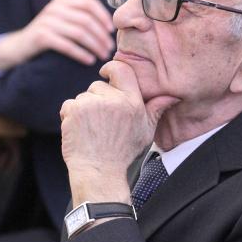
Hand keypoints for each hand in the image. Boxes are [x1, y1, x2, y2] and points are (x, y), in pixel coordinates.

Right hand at [0, 0, 113, 71]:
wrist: (20, 46)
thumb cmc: (46, 30)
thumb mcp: (59, 11)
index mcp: (62, 1)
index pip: (89, 3)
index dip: (103, 16)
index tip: (111, 31)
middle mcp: (54, 8)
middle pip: (86, 20)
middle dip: (101, 36)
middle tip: (110, 49)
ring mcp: (46, 22)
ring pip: (79, 33)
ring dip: (94, 46)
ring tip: (102, 56)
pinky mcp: (41, 37)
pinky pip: (66, 45)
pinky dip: (80, 53)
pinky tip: (89, 60)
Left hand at [60, 60, 179, 204]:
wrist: (99, 172)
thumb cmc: (122, 153)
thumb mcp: (145, 132)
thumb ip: (156, 110)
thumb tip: (172, 96)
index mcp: (132, 102)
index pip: (121, 69)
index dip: (111, 69)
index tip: (106, 74)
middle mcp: (113, 100)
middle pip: (98, 85)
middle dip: (98, 99)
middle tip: (102, 121)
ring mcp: (91, 103)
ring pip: (83, 96)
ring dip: (84, 109)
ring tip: (92, 129)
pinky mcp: (74, 110)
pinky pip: (69, 105)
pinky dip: (71, 116)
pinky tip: (81, 131)